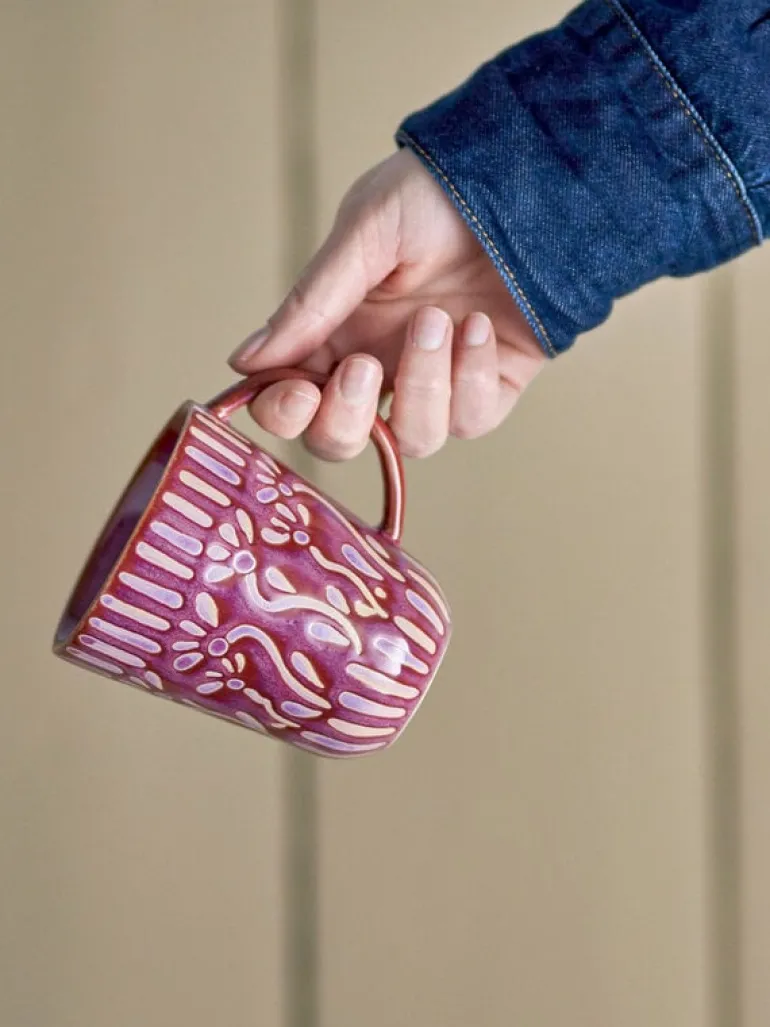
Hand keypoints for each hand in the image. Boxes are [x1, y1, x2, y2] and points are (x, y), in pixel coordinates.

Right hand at [228, 148, 545, 459]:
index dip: (283, 412)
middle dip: (344, 423)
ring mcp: (437, 381)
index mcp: (337, 331)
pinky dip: (471, 377)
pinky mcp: (490, 386)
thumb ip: (309, 304)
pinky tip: (477, 325)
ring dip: (421, 385)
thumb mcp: (364, 234)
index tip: (296, 394)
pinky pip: (472, 419)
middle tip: (363, 368)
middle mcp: (382, 364)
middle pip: (343, 440)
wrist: (526, 176)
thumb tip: (244, 362)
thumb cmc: (438, 192)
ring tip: (436, 320)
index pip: (291, 398)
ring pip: (413, 440)